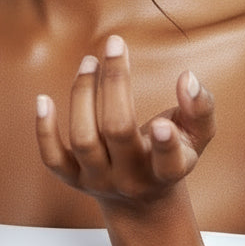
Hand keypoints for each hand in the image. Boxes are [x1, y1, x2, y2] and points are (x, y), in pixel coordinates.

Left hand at [35, 35, 214, 207]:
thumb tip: (188, 78)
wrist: (141, 200)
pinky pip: (52, 158)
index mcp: (168, 171)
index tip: (160, 122)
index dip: (165, 145)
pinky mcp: (74, 180)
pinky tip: (43, 99)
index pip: (169, 163)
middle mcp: (132, 179)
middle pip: (118, 131)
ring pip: (84, 139)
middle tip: (115, 45)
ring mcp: (99, 180)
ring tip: (89, 61)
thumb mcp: (197, 136)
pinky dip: (45, 130)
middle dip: (115, 84)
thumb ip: (200, 107)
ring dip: (83, 94)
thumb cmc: (174, 154)